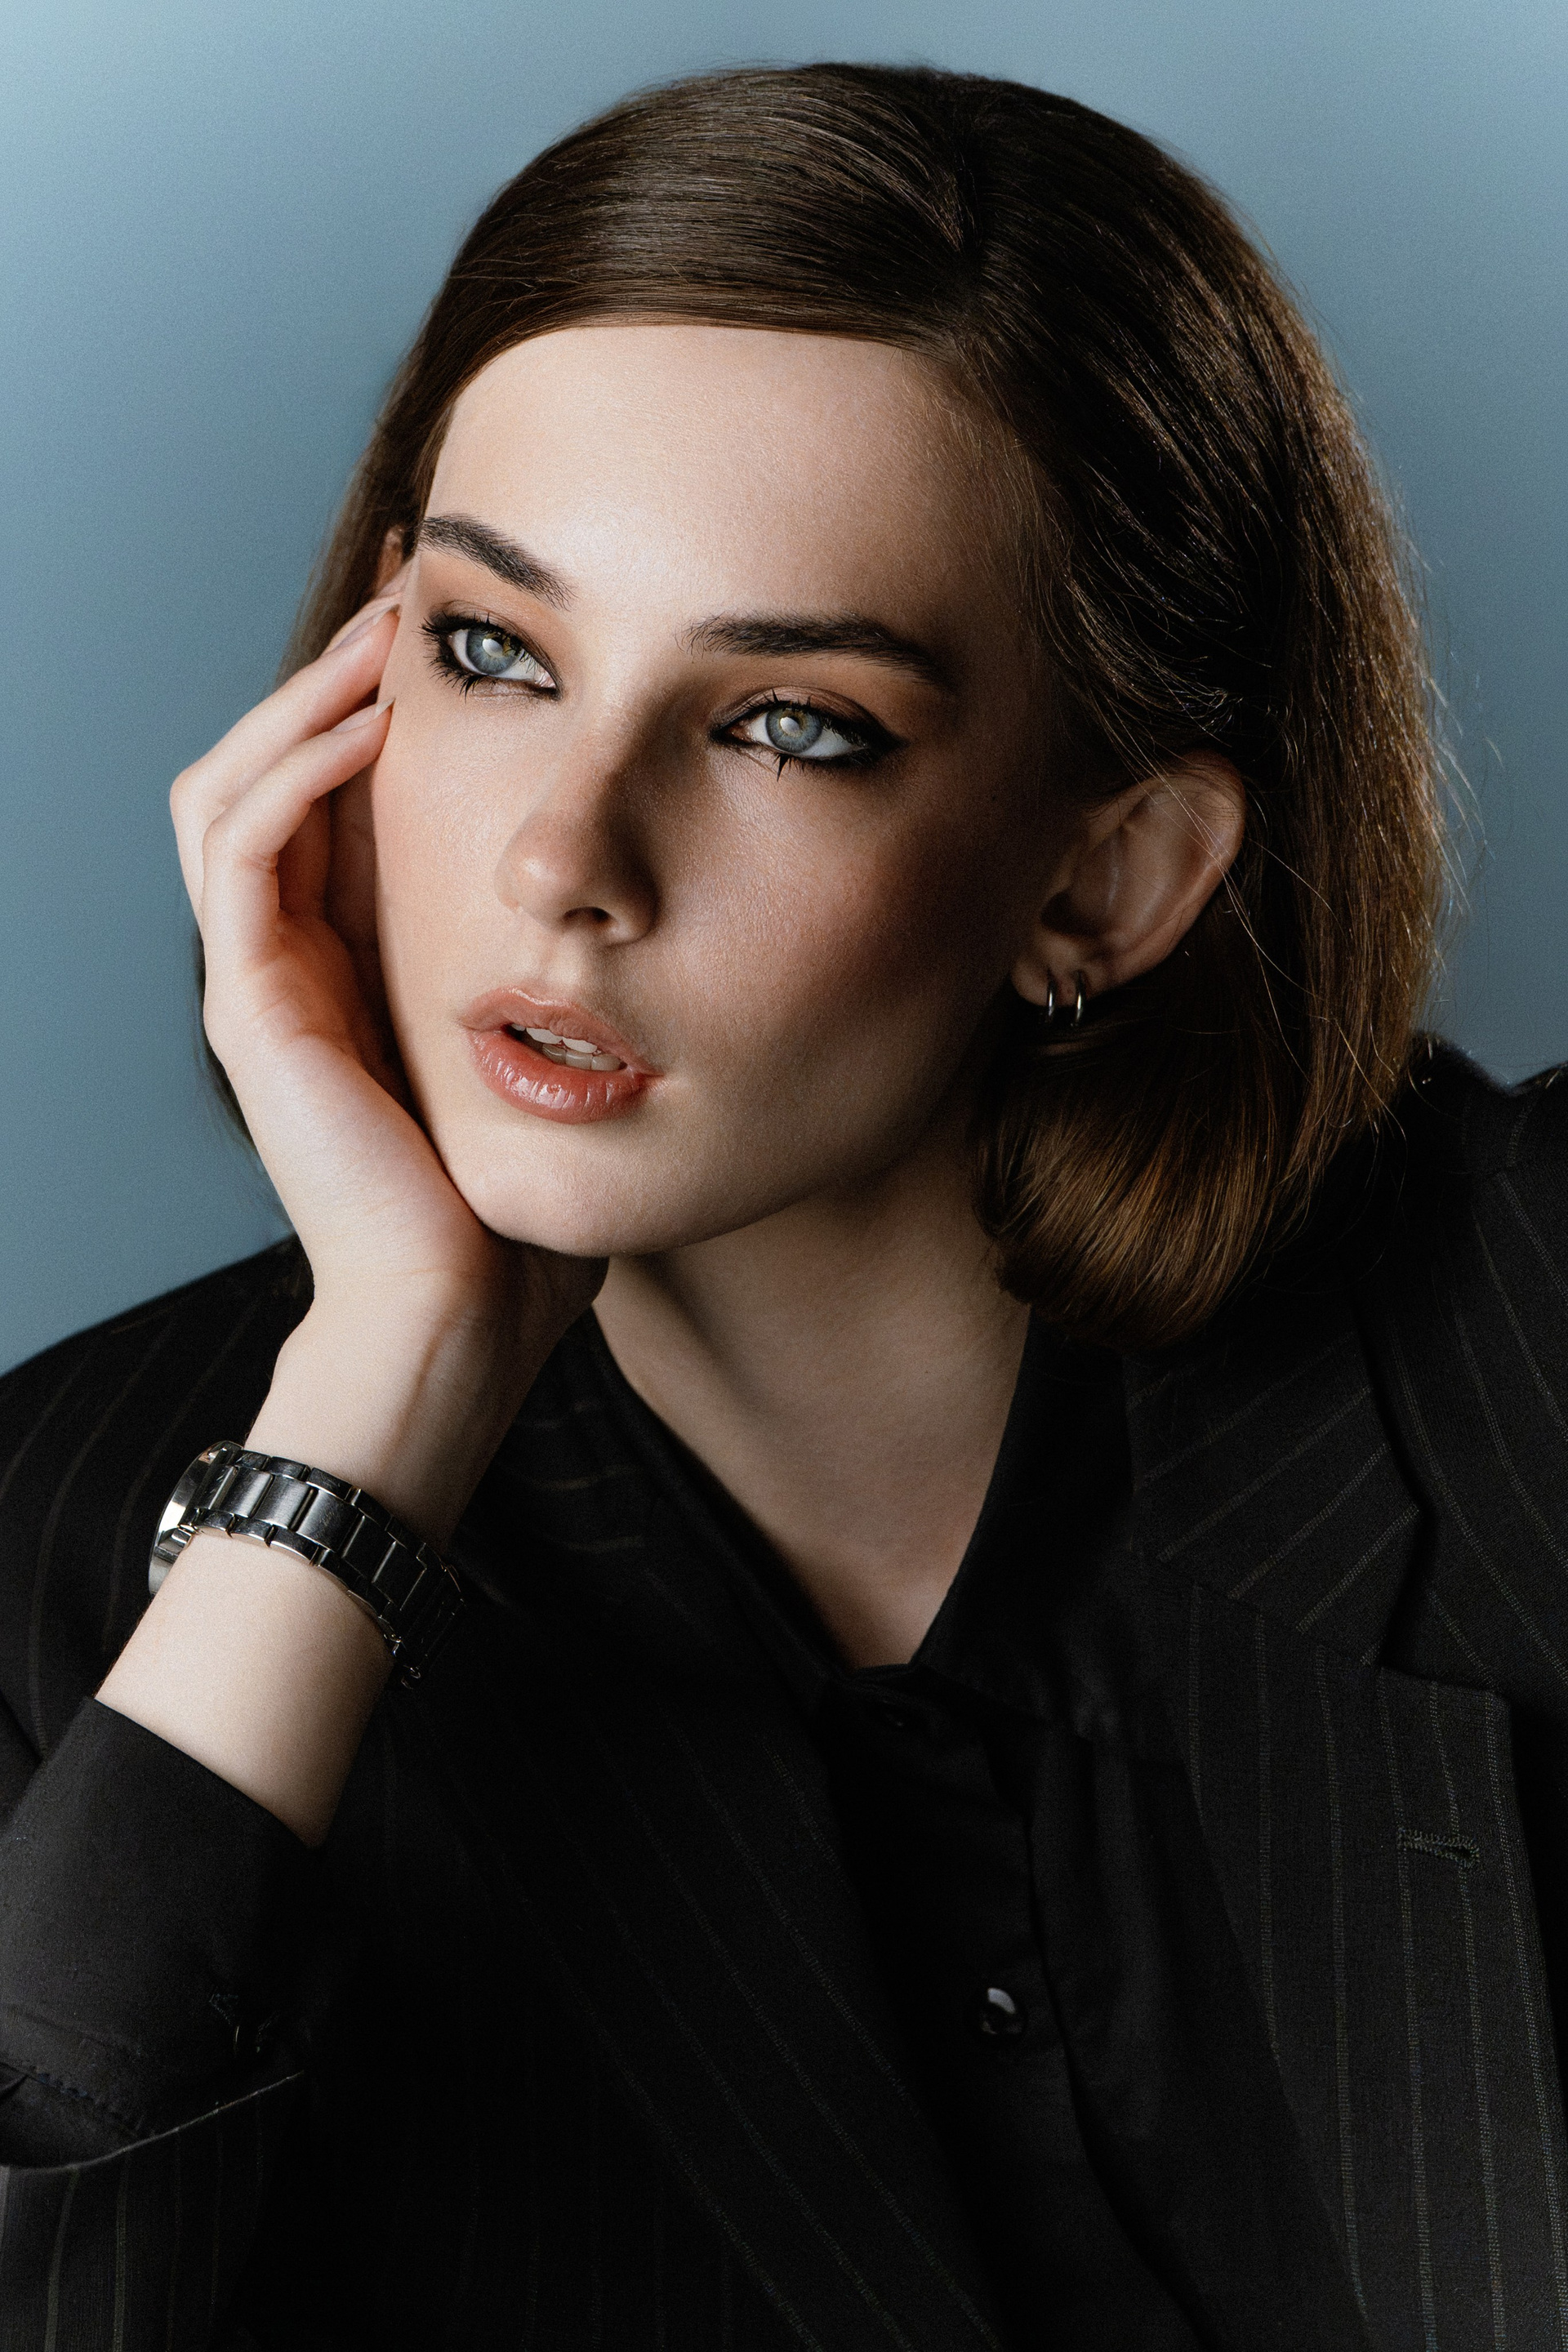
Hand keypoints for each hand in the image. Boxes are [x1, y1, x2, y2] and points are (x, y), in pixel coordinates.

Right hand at [169, 587, 604, 1535]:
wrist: (465, 1319)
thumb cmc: (514, 1212)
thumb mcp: (547, 1064)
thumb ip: (557, 989)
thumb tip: (641, 924)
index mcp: (349, 969)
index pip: (333, 801)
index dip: (378, 704)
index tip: (462, 630)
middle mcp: (289, 963)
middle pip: (275, 768)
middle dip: (338, 671)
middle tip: (416, 589)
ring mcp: (259, 979)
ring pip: (240, 783)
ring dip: (311, 695)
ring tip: (393, 629)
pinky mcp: (253, 1002)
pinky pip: (246, 843)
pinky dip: (300, 766)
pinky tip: (378, 718)